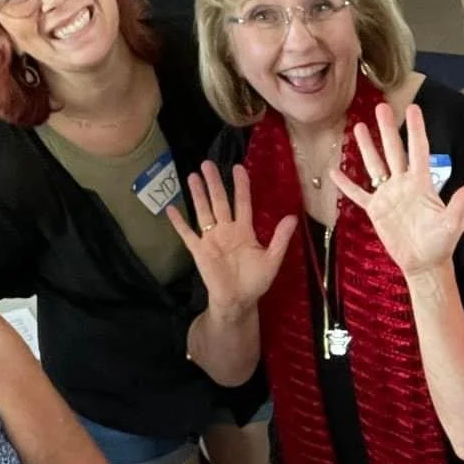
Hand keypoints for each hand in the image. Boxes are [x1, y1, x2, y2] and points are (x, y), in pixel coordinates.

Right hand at [165, 162, 297, 315]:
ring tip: (192, 176)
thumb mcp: (272, 260)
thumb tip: (292, 217)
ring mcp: (211, 239)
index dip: (240, 186)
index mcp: (244, 230)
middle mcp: (226, 230)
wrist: (238, 301)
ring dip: (198, 195)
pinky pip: (187, 234)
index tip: (238, 167)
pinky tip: (171, 208)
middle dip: (214, 183)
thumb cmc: (256, 281)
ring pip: (203, 212)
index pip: (242, 202)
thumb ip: (280, 238)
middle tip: (208, 163)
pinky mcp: (199, 250)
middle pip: (220, 202)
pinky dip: (179, 223)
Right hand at [334, 103, 463, 277]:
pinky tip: (334, 172)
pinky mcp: (376, 210)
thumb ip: (459, 205)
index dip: (416, 129)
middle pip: (394, 150)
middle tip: (381, 107)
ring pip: (375, 165)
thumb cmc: (441, 244)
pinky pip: (358, 194)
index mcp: (422, 183)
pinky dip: (346, 184)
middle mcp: (404, 183)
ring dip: (366, 147)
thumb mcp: (452, 224)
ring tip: (357, 126)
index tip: (414, 108)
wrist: (424, 263)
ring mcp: (388, 195)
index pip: (418, 150)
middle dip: (387, 129)